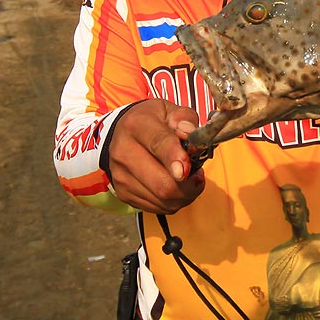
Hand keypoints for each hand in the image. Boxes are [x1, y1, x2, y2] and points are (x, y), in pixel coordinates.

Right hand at [106, 99, 206, 213]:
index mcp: (136, 125)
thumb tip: (190, 134)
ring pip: (163, 199)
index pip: (159, 145)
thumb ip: (185, 119)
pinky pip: (158, 207)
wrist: (123, 135)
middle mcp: (123, 152)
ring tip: (188, 180)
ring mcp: (121, 176)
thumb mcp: (169, 111)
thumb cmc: (152, 122)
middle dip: (189, 186)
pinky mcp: (123, 194)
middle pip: (162, 183)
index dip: (176, 159)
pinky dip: (173, 201)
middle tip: (198, 176)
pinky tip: (175, 187)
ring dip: (184, 195)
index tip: (188, 170)